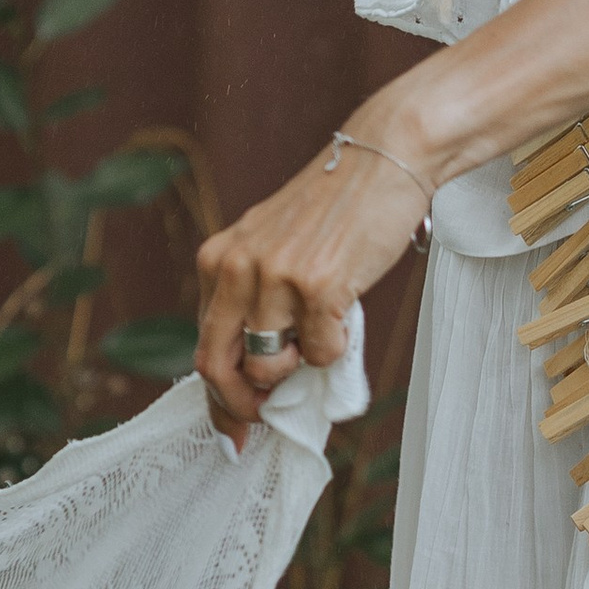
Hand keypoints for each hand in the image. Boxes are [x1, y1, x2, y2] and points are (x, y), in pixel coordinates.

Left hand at [194, 120, 431, 444]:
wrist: (384, 157)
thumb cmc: (337, 209)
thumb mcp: (275, 246)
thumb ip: (256, 299)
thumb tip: (256, 374)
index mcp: (219, 259)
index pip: (203, 346)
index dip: (216, 399)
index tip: (232, 432)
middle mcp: (236, 268)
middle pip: (218, 367)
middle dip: (242, 407)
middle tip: (266, 419)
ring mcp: (275, 277)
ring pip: (271, 368)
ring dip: (301, 366)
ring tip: (323, 329)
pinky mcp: (318, 285)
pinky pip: (321, 353)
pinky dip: (338, 346)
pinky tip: (347, 305)